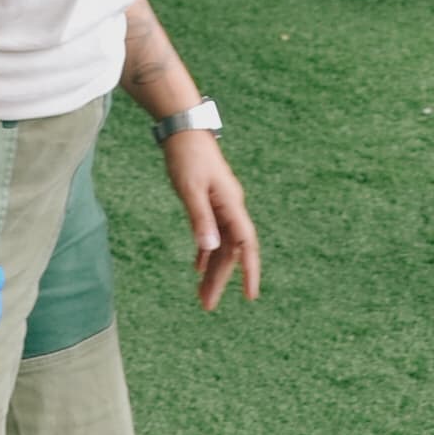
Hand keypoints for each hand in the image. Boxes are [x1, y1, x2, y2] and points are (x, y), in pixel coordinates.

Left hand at [165, 127, 259, 309]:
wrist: (183, 129)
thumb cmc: (186, 156)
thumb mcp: (190, 190)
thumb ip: (200, 218)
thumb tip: (210, 248)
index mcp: (231, 205)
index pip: (246, 244)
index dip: (250, 270)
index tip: (250, 295)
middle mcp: (231, 207)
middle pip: (231, 250)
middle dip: (221, 279)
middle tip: (207, 305)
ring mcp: (221, 205)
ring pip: (221, 245)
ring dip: (212, 269)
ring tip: (201, 296)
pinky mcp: (210, 201)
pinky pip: (212, 233)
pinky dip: (205, 251)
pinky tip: (197, 267)